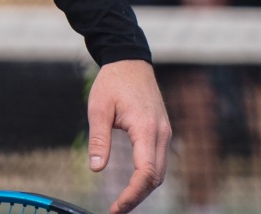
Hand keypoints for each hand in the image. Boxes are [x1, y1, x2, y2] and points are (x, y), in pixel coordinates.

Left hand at [88, 59, 169, 213]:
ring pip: (160, 172)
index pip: (146, 173)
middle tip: (115, 210)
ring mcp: (164, 132)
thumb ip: (99, 139)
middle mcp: (161, 133)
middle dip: (137, 197)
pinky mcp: (162, 131)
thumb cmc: (113, 82)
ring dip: (143, 189)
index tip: (115, 208)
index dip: (132, 195)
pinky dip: (148, 177)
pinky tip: (133, 184)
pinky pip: (158, 161)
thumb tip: (95, 168)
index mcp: (146, 129)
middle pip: (156, 178)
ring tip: (122, 202)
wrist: (130, 60)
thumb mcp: (99, 108)